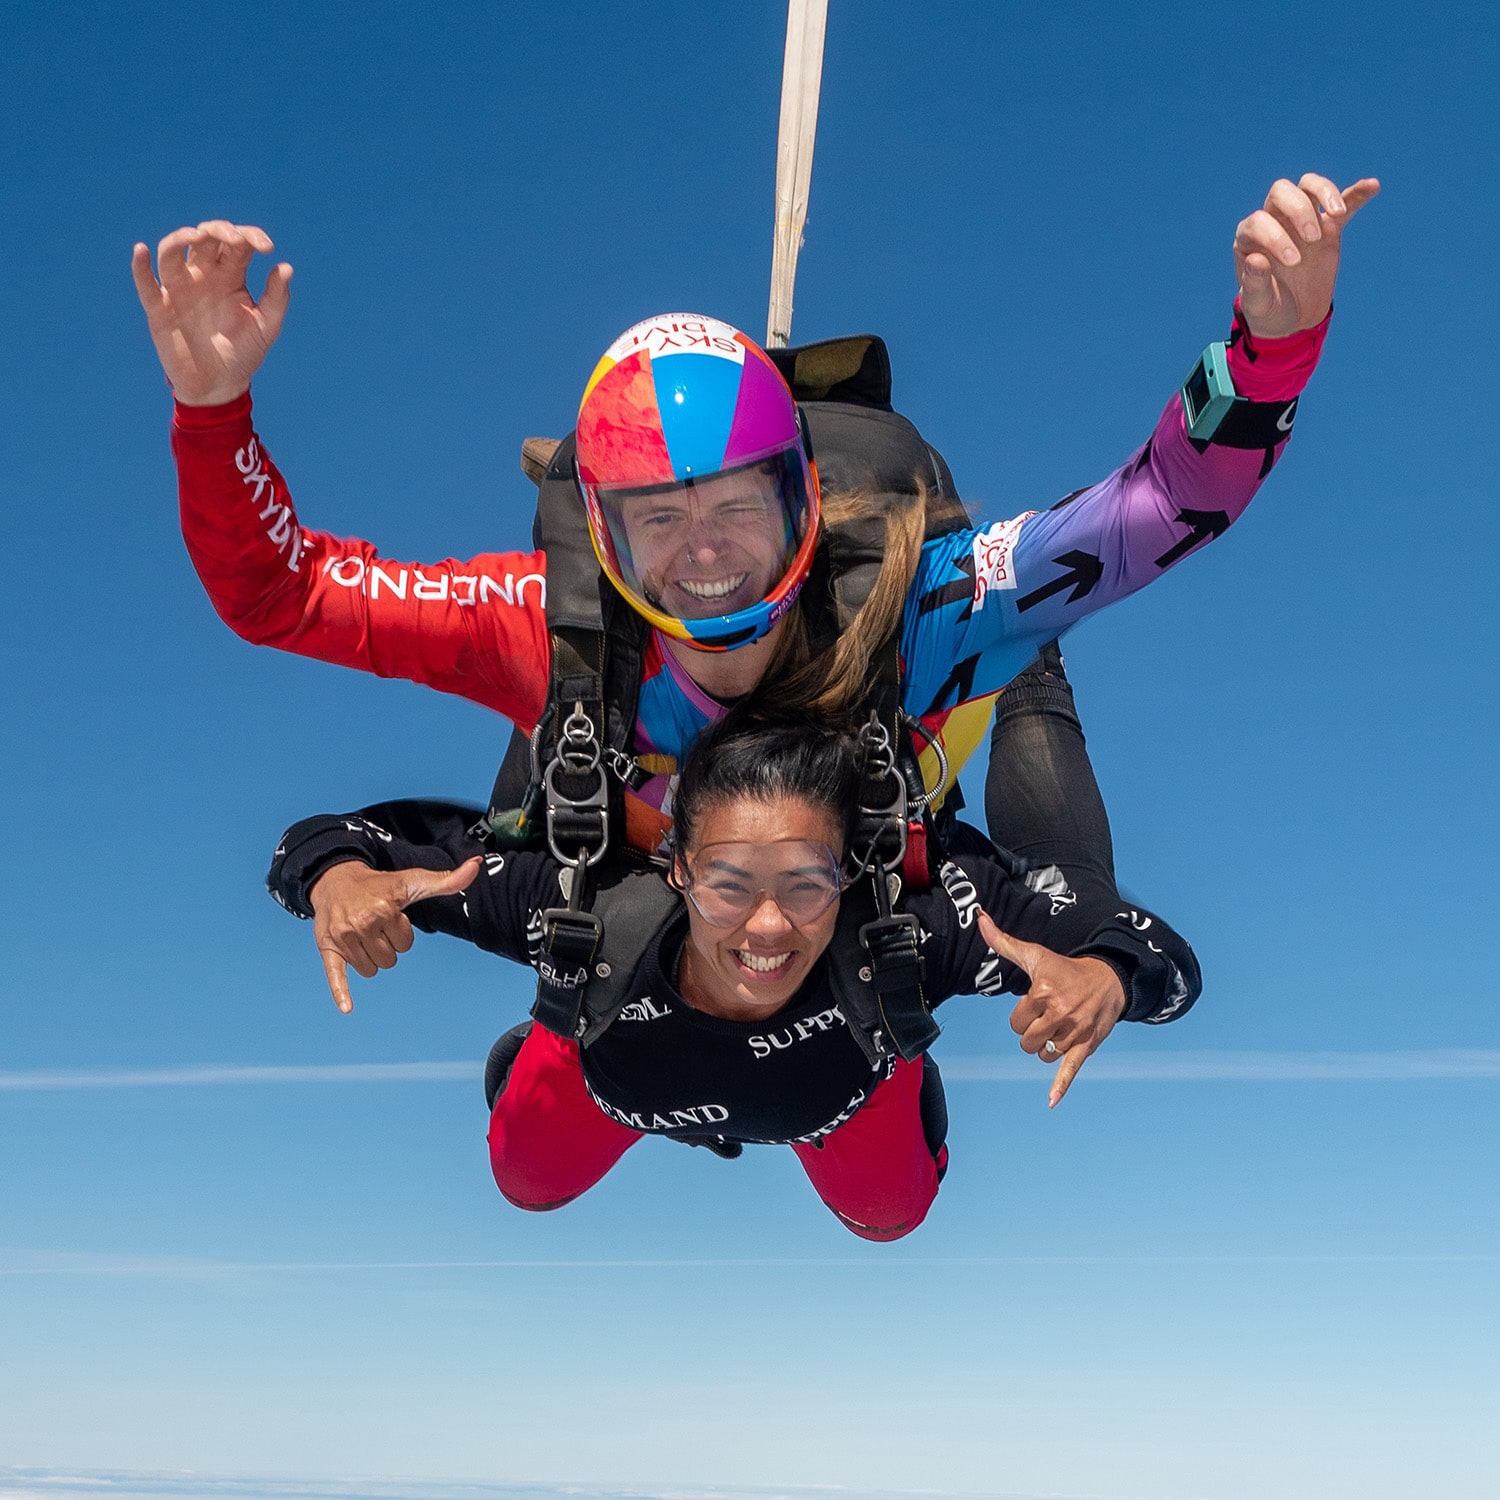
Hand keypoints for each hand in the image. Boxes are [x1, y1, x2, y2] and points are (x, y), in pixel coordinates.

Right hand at [131, 221, 292, 404]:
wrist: (220, 386)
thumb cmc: (244, 353)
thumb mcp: (266, 327)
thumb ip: (277, 298)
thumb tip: (286, 267)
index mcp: (231, 275)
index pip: (238, 243)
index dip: (250, 236)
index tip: (267, 248)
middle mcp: (203, 274)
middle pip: (206, 237)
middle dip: (220, 230)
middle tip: (235, 239)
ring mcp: (179, 288)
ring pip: (172, 250)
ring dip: (181, 238)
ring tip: (197, 235)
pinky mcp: (159, 307)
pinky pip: (145, 283)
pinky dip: (140, 266)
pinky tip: (142, 251)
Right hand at [308, 857, 481, 1014]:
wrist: (335, 879)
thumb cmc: (378, 885)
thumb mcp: (413, 881)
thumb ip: (447, 880)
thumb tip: (476, 865)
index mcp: (384, 909)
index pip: (406, 943)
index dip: (401, 932)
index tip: (390, 917)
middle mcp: (362, 923)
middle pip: (389, 961)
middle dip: (386, 947)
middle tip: (376, 927)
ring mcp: (343, 938)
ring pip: (371, 970)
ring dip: (370, 959)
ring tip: (363, 936)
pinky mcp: (327, 949)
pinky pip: (335, 975)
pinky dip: (341, 992)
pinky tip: (347, 1008)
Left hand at [978, 911, 1126, 1108]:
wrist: (1109, 979)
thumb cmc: (1065, 968)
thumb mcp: (1035, 955)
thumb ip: (1003, 942)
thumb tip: (979, 918)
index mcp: (1043, 993)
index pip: (1016, 1021)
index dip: (1023, 1014)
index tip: (1036, 1003)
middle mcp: (1059, 1013)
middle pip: (1026, 1042)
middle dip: (1032, 1033)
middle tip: (1046, 1018)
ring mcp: (1074, 1032)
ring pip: (1042, 1055)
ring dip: (1046, 1046)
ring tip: (1057, 1028)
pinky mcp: (1086, 1046)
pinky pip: (1070, 1069)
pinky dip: (1060, 1086)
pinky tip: (1050, 1100)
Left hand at [1234, 173, 1378, 338]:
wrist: (1291, 320)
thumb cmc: (1268, 310)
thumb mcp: (1258, 305)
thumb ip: (1254, 284)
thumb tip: (1256, 260)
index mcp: (1249, 238)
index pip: (1259, 221)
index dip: (1276, 236)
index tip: (1294, 262)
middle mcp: (1272, 222)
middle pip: (1281, 192)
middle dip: (1299, 209)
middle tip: (1312, 238)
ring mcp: (1300, 221)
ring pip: (1308, 186)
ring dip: (1325, 193)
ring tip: (1337, 215)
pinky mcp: (1327, 228)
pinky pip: (1343, 203)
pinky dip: (1357, 194)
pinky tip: (1372, 186)